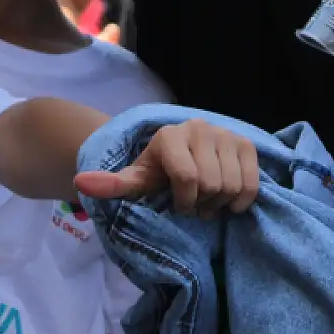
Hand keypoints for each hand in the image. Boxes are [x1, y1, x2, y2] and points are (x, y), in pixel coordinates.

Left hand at [74, 118, 259, 218]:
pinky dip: (241, 199)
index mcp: (171, 136)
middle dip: (202, 203)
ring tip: (208, 200)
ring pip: (232, 185)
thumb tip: (81, 182)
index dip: (184, 201)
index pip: (188, 178)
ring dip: (221, 203)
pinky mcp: (246, 143)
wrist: (182, 154)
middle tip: (194, 204)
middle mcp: (200, 128)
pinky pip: (252, 183)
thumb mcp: (136, 180)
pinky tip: (228, 198)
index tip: (177, 206)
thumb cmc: (158, 172)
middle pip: (212, 184)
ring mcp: (225, 133)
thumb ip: (111, 184)